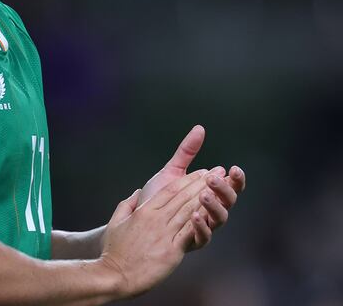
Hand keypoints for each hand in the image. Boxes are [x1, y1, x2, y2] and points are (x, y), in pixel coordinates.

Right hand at [100, 169, 216, 298]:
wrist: (115, 274)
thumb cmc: (114, 251)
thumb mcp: (116, 222)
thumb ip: (127, 205)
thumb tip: (137, 193)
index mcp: (144, 212)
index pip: (169, 190)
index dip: (187, 180)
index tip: (200, 172)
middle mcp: (155, 220)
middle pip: (182, 197)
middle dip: (202, 183)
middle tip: (217, 172)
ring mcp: (164, 234)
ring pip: (188, 211)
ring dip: (205, 198)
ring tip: (219, 187)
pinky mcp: (171, 250)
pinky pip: (189, 233)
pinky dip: (201, 222)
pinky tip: (211, 213)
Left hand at [137, 125, 245, 250]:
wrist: (134, 220)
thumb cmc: (157, 197)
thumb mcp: (172, 172)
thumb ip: (187, 153)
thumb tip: (200, 128)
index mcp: (209, 195)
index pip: (230, 186)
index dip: (236, 179)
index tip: (233, 168)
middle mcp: (209, 212)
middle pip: (229, 202)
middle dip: (224, 189)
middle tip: (212, 178)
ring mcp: (202, 227)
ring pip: (220, 220)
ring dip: (214, 206)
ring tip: (203, 194)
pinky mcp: (190, 242)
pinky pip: (203, 238)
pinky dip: (201, 227)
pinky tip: (194, 214)